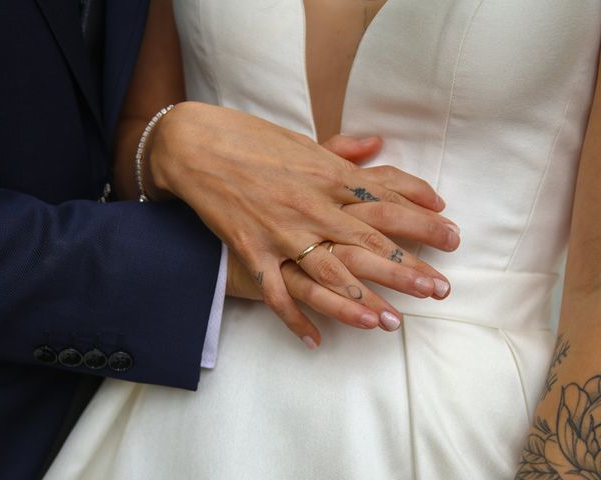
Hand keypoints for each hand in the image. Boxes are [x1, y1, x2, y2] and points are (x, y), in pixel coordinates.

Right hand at [146, 102, 458, 343]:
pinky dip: (295, 319)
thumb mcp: (303, 141)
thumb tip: (379, 143)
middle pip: (370, 241)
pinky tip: (316, 341)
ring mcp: (283, 231)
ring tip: (394, 323)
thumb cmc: (251, 139)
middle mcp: (312, 205)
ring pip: (331, 272)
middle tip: (441, 290)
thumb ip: (342, 148)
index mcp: (328, 175)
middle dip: (409, 268)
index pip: (387, 200)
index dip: (422, 220)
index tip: (452, 235)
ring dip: (365, 301)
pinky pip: (278, 293)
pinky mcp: (253, 250)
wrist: (197, 146)